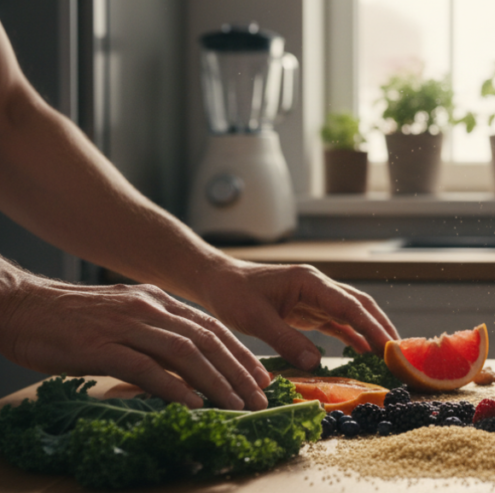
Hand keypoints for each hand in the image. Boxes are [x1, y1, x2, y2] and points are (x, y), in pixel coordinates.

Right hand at [0, 277, 270, 410]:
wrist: (22, 307)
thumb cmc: (71, 318)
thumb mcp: (124, 314)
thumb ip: (156, 330)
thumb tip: (186, 359)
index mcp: (157, 300)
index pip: (211, 326)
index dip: (240, 353)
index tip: (261, 377)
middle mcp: (148, 308)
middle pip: (207, 340)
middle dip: (238, 370)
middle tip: (260, 397)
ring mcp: (125, 326)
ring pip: (185, 353)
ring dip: (216, 381)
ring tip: (237, 404)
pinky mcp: (100, 347)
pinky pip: (146, 368)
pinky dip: (174, 386)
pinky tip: (193, 403)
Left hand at [195, 261, 398, 369]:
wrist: (217, 281)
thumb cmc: (233, 294)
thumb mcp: (256, 319)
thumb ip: (286, 340)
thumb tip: (315, 364)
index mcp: (310, 282)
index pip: (350, 306)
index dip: (372, 326)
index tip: (389, 346)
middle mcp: (318, 286)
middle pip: (360, 305)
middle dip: (381, 327)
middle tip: (399, 352)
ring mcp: (315, 296)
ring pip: (352, 312)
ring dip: (371, 330)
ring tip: (388, 353)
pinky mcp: (308, 308)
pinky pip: (337, 322)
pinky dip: (352, 334)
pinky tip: (364, 350)